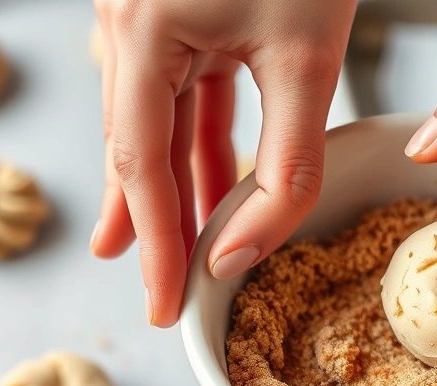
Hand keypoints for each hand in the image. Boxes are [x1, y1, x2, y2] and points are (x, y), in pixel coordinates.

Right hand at [90, 0, 356, 326]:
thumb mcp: (307, 58)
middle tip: (155, 283)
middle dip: (151, 221)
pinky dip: (195, 137)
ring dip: (173, 182)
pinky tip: (206, 169)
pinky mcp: (177, 8)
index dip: (155, 244)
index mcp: (144, 34)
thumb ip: (284, 164)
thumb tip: (243, 253)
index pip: (139, 166)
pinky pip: (178, 89)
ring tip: (176, 241)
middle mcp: (129, 24)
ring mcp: (148, 14)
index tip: (165, 305)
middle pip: (134, 146)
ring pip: (156, 120)